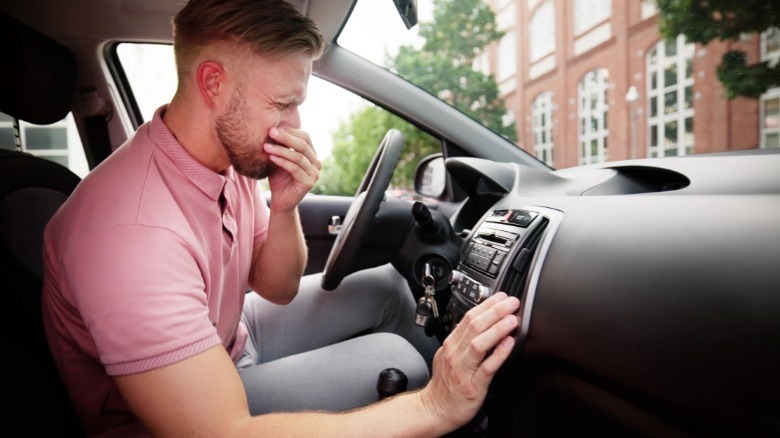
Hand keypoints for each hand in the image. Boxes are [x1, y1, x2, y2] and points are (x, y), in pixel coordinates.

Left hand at [264, 127, 320, 211]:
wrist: (280, 200)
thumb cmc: (279, 178)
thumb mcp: (280, 158)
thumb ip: (281, 145)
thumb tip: (274, 126)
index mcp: (312, 154)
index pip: (305, 137)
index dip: (290, 131)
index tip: (274, 127)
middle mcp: (316, 163)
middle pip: (302, 145)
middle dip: (285, 137)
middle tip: (270, 132)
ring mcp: (314, 173)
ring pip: (298, 157)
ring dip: (281, 150)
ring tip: (266, 146)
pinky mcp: (308, 183)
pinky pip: (294, 169)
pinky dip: (282, 162)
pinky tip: (271, 158)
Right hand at [421, 292, 520, 430]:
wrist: (435, 409)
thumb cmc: (445, 385)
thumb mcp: (450, 356)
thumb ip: (464, 341)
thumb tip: (483, 325)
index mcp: (451, 344)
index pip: (468, 317)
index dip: (486, 305)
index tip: (501, 297)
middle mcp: (455, 354)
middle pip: (474, 326)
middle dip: (495, 311)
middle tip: (511, 302)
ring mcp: (463, 369)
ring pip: (479, 344)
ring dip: (497, 329)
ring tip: (512, 319)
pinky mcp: (472, 386)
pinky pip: (486, 368)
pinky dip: (498, 354)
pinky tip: (508, 344)